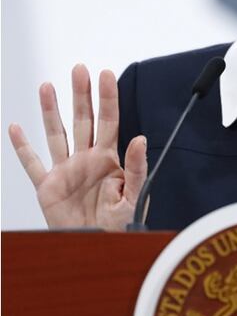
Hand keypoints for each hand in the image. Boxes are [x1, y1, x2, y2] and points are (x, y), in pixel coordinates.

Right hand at [7, 64, 147, 231]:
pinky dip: (22, 147)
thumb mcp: (136, 196)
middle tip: (79, 69)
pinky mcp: (48, 187)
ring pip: (56, 134)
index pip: (109, 120)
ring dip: (51, 111)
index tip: (106, 74)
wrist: (99, 246)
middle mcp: (86, 159)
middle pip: (83, 120)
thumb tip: (141, 139)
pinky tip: (16, 128)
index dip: (107, 97)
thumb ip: (138, 168)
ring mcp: (66, 170)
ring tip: (47, 86)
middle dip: (81, 95)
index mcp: (109, 158)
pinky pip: (32, 164)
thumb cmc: (120, 224)